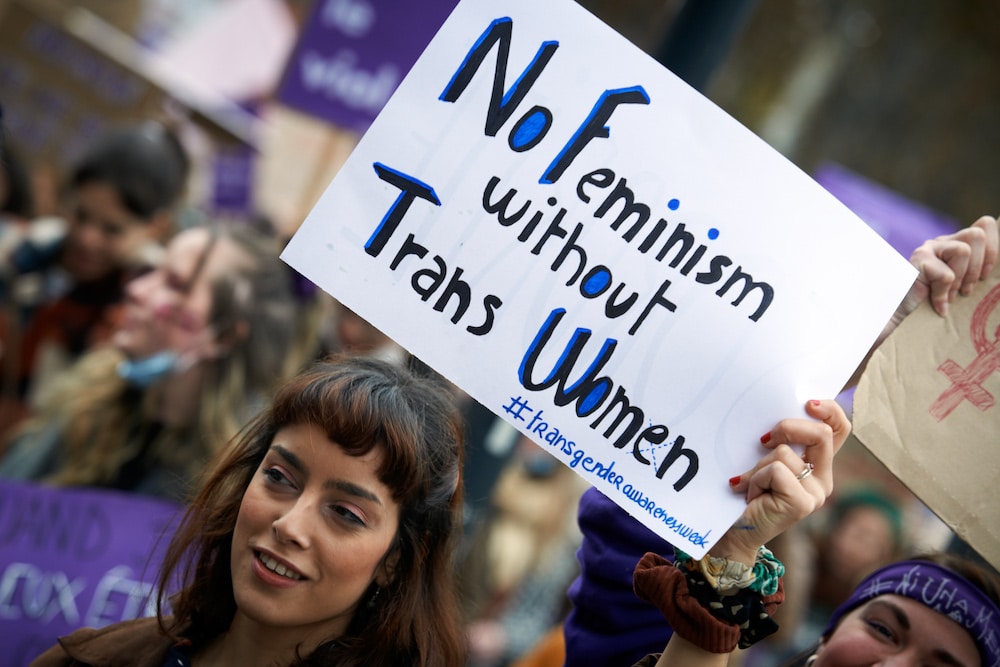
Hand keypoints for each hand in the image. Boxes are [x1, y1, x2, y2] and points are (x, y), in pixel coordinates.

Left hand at [710, 399, 850, 563]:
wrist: (735, 531)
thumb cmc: (748, 490)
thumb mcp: (765, 459)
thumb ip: (780, 440)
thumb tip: (775, 408)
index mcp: (818, 465)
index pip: (839, 429)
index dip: (830, 410)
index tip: (808, 403)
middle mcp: (823, 479)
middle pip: (821, 434)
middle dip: (788, 427)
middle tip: (763, 440)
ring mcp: (816, 494)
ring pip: (785, 453)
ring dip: (758, 465)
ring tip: (751, 484)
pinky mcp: (802, 503)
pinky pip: (776, 470)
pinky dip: (754, 478)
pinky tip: (750, 495)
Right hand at [900, 215, 998, 317]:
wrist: (904, 317)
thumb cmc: (938, 304)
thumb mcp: (966, 284)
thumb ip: (978, 271)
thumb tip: (992, 272)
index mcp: (959, 243)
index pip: (986, 224)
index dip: (993, 248)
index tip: (985, 275)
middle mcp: (944, 241)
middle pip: (977, 234)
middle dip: (978, 266)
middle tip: (966, 289)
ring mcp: (930, 248)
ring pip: (963, 250)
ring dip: (961, 278)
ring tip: (951, 294)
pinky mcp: (919, 259)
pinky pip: (946, 274)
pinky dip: (944, 293)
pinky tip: (937, 302)